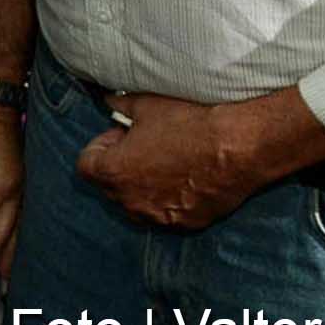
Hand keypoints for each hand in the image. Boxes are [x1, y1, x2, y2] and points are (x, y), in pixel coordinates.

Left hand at [0, 92, 23, 278]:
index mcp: (0, 183)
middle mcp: (18, 190)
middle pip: (3, 234)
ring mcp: (23, 186)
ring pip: (17, 229)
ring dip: (6, 252)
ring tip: (0, 277)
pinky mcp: (21, 180)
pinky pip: (17, 215)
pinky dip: (11, 233)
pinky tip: (5, 245)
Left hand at [75, 92, 263, 230]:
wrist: (238, 147)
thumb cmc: (189, 124)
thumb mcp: (147, 105)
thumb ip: (120, 105)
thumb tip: (109, 101)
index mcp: (114, 173)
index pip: (85, 166)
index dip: (100, 147)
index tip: (120, 134)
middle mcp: (131, 201)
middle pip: (110, 186)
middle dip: (120, 165)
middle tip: (142, 144)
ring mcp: (159, 216)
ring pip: (137, 203)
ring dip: (141, 185)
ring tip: (163, 161)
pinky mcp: (186, 224)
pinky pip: (165, 213)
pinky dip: (168, 198)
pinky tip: (185, 177)